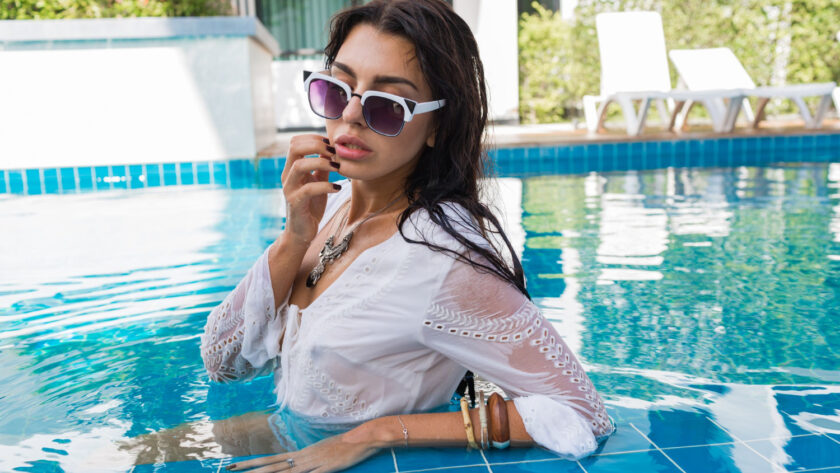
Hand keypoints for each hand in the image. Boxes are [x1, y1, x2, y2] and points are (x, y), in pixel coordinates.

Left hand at [224, 429, 380, 472]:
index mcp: (301, 454)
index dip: (254, 462)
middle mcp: (303, 458)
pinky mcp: (325, 469)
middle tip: (231, 469)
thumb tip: (296, 465)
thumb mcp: (322, 452)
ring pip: (285, 472)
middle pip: (272, 465)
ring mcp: (313, 463)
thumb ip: (309, 460)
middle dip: (251, 468)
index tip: (236, 465)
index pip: (272, 459)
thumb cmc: (344, 445)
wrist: (361, 438)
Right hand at [280, 134, 341, 246]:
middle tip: (334, 152)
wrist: (301, 233)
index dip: (313, 138)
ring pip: (300, 165)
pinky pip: (308, 189)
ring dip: (322, 162)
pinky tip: (337, 188)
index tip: (331, 144)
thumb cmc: (310, 206)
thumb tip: (333, 151)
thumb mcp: (318, 182)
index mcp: (291, 168)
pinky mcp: (295, 203)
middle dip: (316, 145)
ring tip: (338, 167)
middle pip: (294, 148)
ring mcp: (289, 189)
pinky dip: (325, 186)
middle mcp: (287, 176)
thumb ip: (322, 167)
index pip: (295, 142)